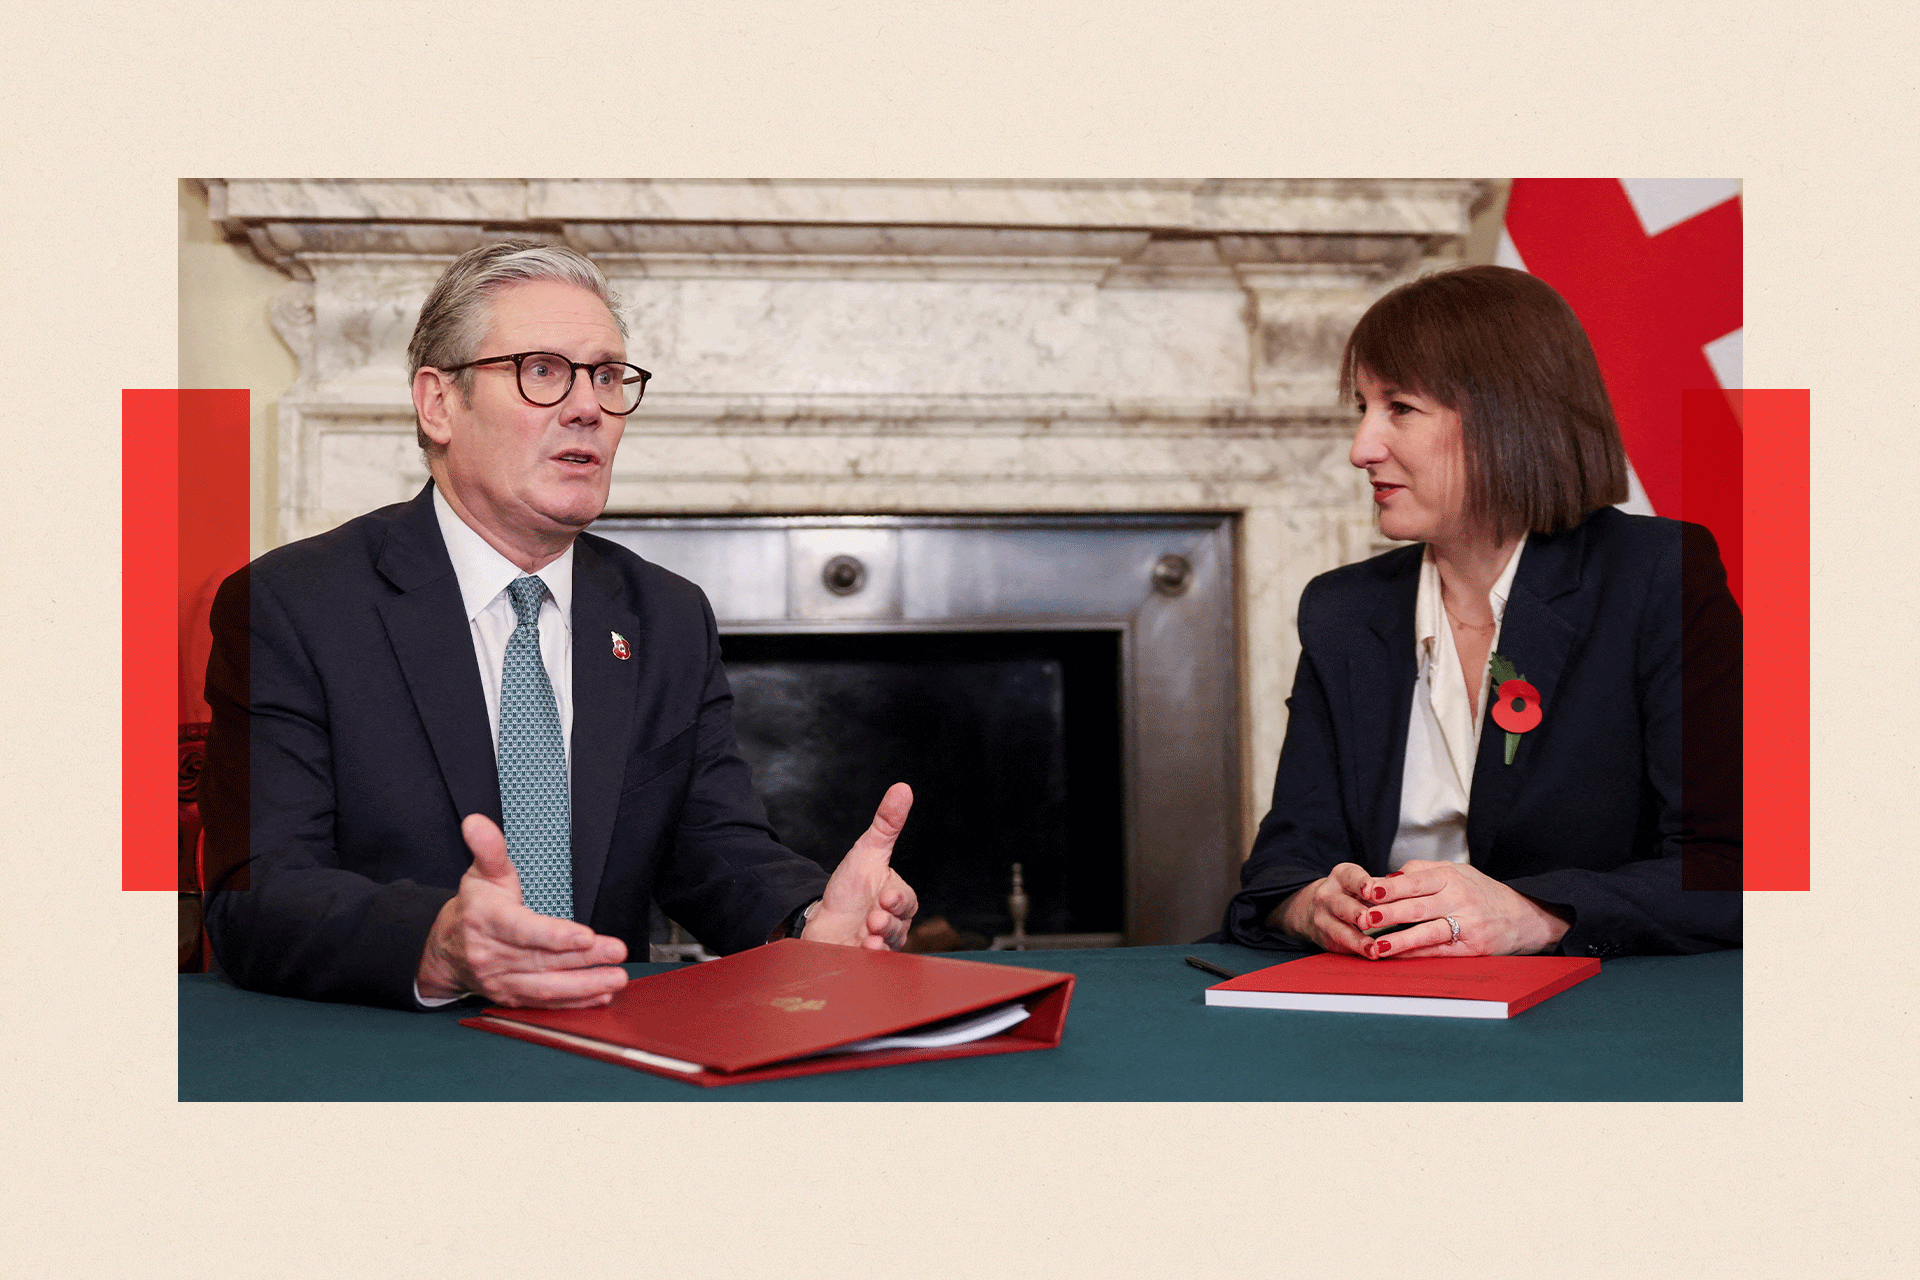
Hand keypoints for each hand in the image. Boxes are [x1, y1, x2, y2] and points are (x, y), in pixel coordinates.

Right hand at [415, 814, 629, 1006]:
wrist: (445, 949)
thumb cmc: (474, 907)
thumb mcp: (481, 873)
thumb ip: (488, 848)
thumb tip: (476, 822)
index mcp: (487, 921)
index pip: (523, 930)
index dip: (555, 936)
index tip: (586, 936)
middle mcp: (491, 955)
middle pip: (544, 959)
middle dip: (585, 959)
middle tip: (618, 952)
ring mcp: (500, 980)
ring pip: (546, 987)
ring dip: (585, 986)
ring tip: (617, 978)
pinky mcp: (509, 998)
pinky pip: (544, 1003)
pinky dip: (573, 1002)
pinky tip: (599, 996)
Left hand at [802, 782, 918, 950]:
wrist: (822, 923)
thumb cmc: (848, 889)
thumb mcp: (867, 852)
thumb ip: (887, 823)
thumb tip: (903, 788)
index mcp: (897, 898)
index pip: (906, 901)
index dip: (898, 901)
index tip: (885, 897)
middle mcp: (893, 924)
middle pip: (900, 927)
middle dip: (888, 923)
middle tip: (874, 920)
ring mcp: (880, 945)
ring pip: (889, 947)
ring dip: (880, 942)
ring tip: (867, 937)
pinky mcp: (864, 963)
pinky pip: (874, 965)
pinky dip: (870, 961)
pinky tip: (861, 954)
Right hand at [1271, 863, 1375, 955]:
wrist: (1313, 907)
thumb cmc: (1351, 892)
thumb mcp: (1360, 881)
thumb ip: (1382, 886)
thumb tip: (1408, 884)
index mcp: (1340, 876)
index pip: (1350, 876)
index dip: (1361, 882)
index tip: (1371, 890)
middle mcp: (1327, 896)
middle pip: (1340, 904)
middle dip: (1355, 912)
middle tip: (1369, 919)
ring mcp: (1323, 919)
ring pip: (1338, 930)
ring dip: (1357, 940)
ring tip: (1373, 948)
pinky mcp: (1326, 939)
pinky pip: (1340, 946)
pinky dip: (1357, 951)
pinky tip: (1371, 955)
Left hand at [1352, 859, 1571, 958]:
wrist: (1524, 917)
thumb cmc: (1480, 892)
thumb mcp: (1456, 872)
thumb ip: (1421, 872)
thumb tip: (1387, 878)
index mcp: (1451, 877)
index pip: (1415, 880)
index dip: (1390, 887)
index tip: (1366, 890)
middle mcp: (1459, 899)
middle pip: (1417, 907)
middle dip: (1387, 914)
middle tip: (1361, 919)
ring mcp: (1467, 925)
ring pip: (1427, 932)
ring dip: (1399, 940)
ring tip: (1376, 945)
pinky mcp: (1472, 948)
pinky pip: (1438, 952)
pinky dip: (1416, 955)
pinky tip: (1397, 956)